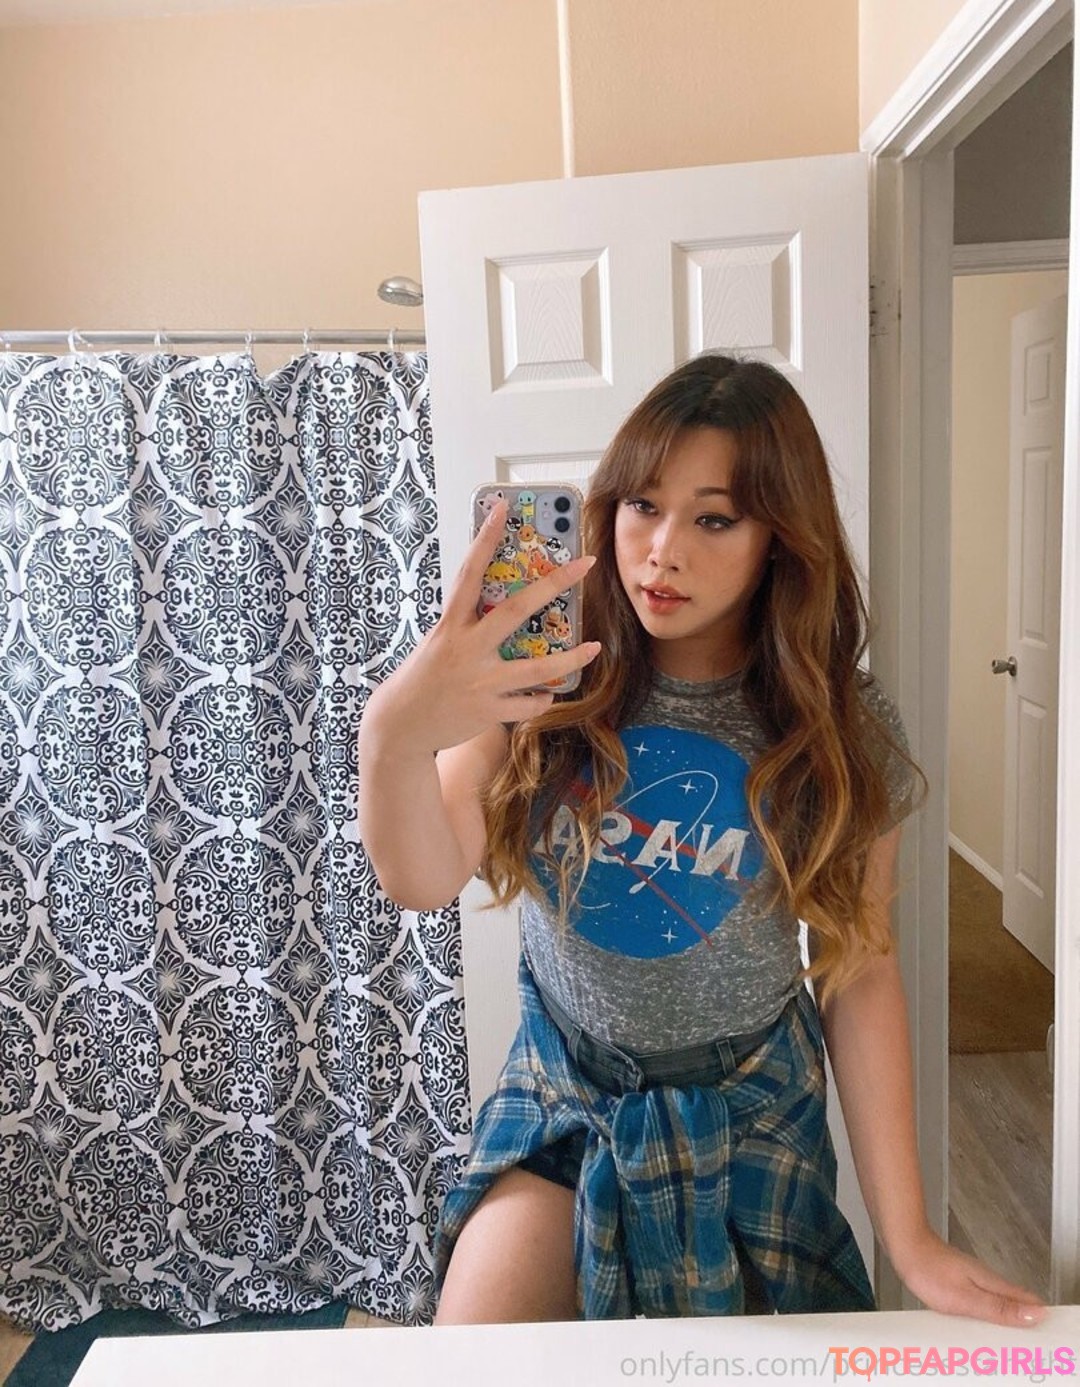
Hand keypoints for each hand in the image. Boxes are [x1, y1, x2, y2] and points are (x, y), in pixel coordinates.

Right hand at [366, 498, 600, 752]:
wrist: (401, 726)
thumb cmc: (423, 677)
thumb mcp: (438, 642)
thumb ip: (467, 625)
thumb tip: (500, 604)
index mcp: (451, 625)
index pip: (469, 572)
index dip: (485, 539)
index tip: (503, 508)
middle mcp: (467, 648)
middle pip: (516, 609)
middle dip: (554, 584)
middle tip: (585, 564)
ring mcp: (480, 681)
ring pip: (536, 667)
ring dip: (570, 658)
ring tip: (593, 648)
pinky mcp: (488, 711)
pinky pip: (528, 703)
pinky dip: (542, 697)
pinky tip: (548, 693)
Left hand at [894, 1227, 1046, 1327]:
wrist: (904, 1245)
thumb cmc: (930, 1270)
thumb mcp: (966, 1298)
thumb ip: (999, 1308)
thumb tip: (1036, 1314)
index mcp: (993, 1284)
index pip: (1027, 1302)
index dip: (1037, 1319)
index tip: (1037, 1338)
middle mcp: (986, 1279)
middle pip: (1014, 1302)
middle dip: (1020, 1322)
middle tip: (1018, 1345)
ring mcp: (972, 1277)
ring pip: (996, 1301)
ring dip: (1002, 1319)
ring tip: (1002, 1340)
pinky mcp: (959, 1279)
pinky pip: (979, 1299)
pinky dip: (983, 1313)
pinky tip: (977, 1323)